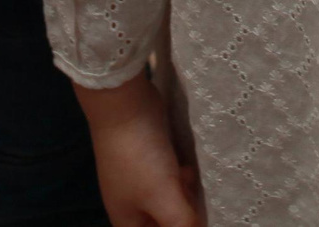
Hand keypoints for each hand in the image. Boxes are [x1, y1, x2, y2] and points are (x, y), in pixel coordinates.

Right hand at [76, 74, 203, 226]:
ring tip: (189, 181)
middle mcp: (131, 203)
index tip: (194, 219)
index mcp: (127, 220)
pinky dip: (180, 176)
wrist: (123, 104)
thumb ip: (182, 224)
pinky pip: (168, 177)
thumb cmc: (140, 158)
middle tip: (195, 202)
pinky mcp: (149, 158)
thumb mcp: (164, 198)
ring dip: (183, 195)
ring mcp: (140, 178)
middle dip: (182, 214)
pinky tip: (187, 167)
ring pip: (168, 199)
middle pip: (162, 221)